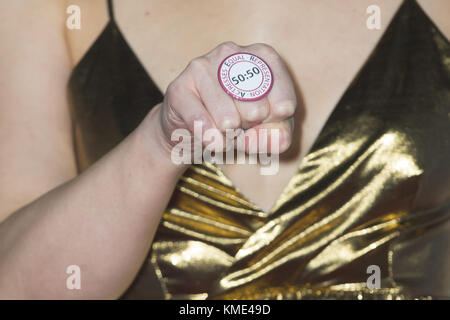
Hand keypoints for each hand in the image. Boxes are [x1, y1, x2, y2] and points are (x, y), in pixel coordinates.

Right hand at [153, 41, 296, 155]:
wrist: (194, 131)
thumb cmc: (239, 124)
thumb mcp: (268, 130)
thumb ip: (278, 137)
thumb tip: (269, 139)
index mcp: (261, 56)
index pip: (284, 97)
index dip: (278, 120)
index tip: (270, 120)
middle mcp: (231, 53)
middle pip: (256, 110)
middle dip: (250, 130)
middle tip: (241, 125)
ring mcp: (202, 67)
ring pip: (228, 119)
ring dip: (229, 137)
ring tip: (224, 130)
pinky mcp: (179, 88)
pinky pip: (201, 123)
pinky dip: (210, 139)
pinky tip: (210, 138)